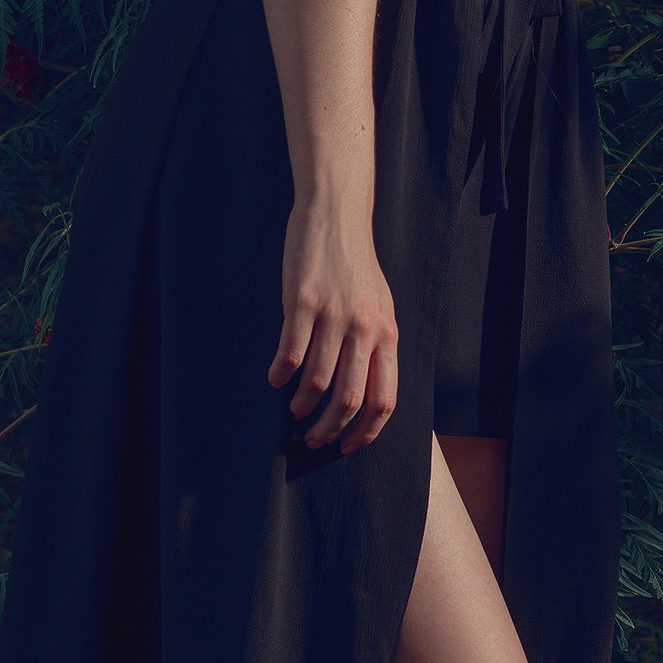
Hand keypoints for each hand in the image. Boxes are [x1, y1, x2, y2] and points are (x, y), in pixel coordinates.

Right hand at [267, 196, 398, 453]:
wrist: (336, 215)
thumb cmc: (356, 265)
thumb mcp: (379, 305)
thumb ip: (375, 343)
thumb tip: (364, 392)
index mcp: (386, 332)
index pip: (384, 398)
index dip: (365, 431)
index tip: (347, 446)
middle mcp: (364, 327)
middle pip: (350, 399)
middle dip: (329, 430)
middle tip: (311, 438)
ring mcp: (333, 315)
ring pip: (317, 381)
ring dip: (301, 405)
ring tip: (293, 409)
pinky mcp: (303, 302)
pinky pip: (291, 352)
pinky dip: (281, 374)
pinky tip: (275, 378)